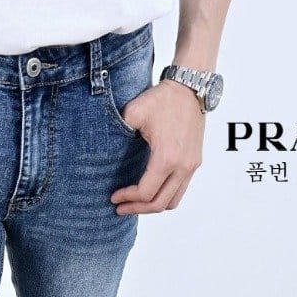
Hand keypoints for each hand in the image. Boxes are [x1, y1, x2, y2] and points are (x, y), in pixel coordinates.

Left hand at [110, 79, 205, 214]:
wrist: (190, 88)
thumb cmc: (162, 100)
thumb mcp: (134, 113)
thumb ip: (118, 132)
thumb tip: (102, 150)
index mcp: (166, 157)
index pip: (145, 192)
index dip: (127, 199)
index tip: (114, 197)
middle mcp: (183, 166)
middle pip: (159, 204)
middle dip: (137, 209)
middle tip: (120, 208)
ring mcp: (191, 165)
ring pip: (172, 201)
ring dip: (153, 206)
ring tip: (135, 203)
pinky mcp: (194, 162)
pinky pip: (180, 190)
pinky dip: (164, 195)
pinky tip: (150, 190)